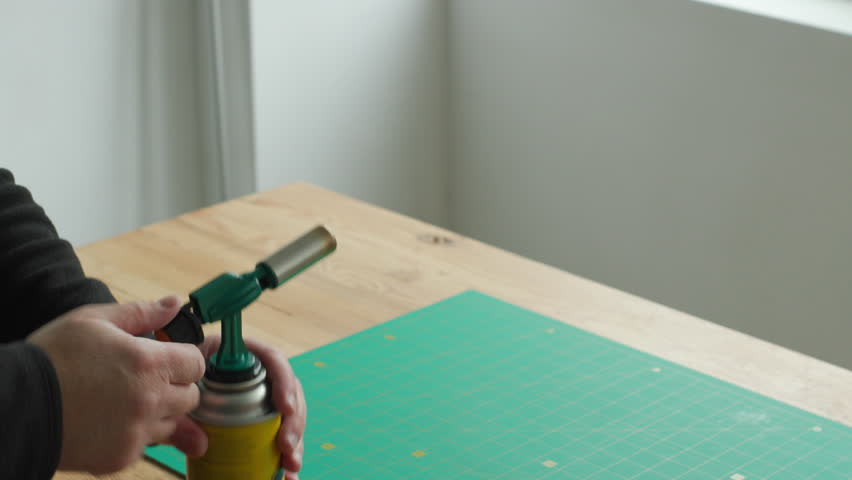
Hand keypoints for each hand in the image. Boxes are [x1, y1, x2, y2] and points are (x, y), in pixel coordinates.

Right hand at [28, 296, 204, 473]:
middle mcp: (149, 400)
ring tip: (126, 400)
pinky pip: (145, 445)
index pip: (196, 363)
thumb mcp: (93, 320)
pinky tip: (112, 420)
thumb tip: (173, 303)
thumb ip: (141, 313)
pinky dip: (136, 434)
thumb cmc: (52, 357)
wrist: (16, 404)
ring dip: (160, 412)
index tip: (172, 357)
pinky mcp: (121, 457)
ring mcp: (136, 432)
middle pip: (191, 396)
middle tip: (147, 379)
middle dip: (176, 386)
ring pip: (172, 423)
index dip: (185, 358)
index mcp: (149, 363)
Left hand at [169, 335, 305, 479]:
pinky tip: (289, 473)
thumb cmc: (173, 381)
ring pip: (289, 416)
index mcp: (240, 355)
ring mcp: (263, 396)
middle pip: (288, 392)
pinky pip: (281, 433)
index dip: (284, 382)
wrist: (166, 391)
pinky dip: (288, 454)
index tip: (284, 408)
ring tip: (291, 465)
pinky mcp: (262, 418)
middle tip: (286, 447)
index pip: (272, 360)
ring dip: (296, 441)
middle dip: (294, 422)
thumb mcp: (178, 388)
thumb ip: (182, 410)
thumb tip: (199, 444)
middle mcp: (258, 373)